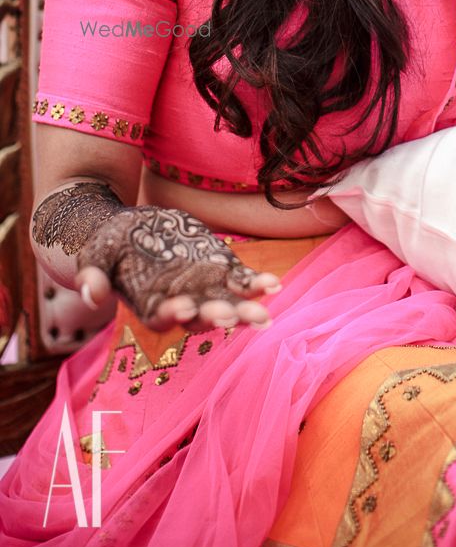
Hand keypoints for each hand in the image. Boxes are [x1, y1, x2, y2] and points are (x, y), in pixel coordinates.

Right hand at [76, 205, 280, 332]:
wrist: (129, 229)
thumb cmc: (108, 247)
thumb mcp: (94, 256)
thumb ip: (92, 276)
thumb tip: (91, 294)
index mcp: (149, 304)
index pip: (162, 316)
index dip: (173, 314)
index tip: (185, 308)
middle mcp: (180, 302)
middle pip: (200, 317)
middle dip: (217, 316)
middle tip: (232, 316)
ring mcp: (203, 287)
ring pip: (227, 304)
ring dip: (245, 310)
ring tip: (264, 315)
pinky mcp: (219, 269)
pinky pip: (241, 282)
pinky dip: (256, 285)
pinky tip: (273, 285)